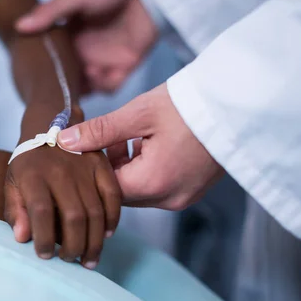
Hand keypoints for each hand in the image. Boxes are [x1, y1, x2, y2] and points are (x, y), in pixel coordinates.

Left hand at [4, 145, 120, 269]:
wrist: (47, 126)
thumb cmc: (27, 164)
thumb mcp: (11, 183)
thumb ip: (15, 211)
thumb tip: (23, 237)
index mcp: (33, 176)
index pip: (41, 212)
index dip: (44, 238)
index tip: (45, 256)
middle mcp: (60, 171)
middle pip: (74, 215)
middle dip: (74, 246)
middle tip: (70, 260)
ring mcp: (83, 166)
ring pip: (95, 211)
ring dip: (94, 241)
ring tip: (88, 259)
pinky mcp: (101, 163)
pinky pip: (113, 195)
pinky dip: (113, 218)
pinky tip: (106, 235)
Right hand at [16, 0, 157, 92]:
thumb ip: (49, 13)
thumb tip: (19, 27)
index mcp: (70, 36)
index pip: (54, 59)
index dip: (45, 70)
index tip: (36, 78)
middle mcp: (85, 51)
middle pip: (69, 77)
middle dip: (63, 86)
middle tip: (56, 89)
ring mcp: (104, 60)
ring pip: (88, 86)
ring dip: (83, 88)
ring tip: (79, 81)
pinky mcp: (125, 66)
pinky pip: (111, 86)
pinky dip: (103, 86)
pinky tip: (98, 75)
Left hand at [57, 84, 223, 209]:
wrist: (237, 102)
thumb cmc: (187, 104)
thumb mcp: (138, 113)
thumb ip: (99, 131)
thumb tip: (63, 141)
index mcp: (154, 184)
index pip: (104, 191)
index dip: (90, 169)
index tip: (84, 146)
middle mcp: (169, 198)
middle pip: (121, 193)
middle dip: (108, 166)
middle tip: (105, 136)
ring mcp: (184, 195)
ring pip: (138, 189)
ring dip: (126, 165)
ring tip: (128, 134)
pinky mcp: (193, 187)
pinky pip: (157, 185)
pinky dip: (145, 167)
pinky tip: (147, 140)